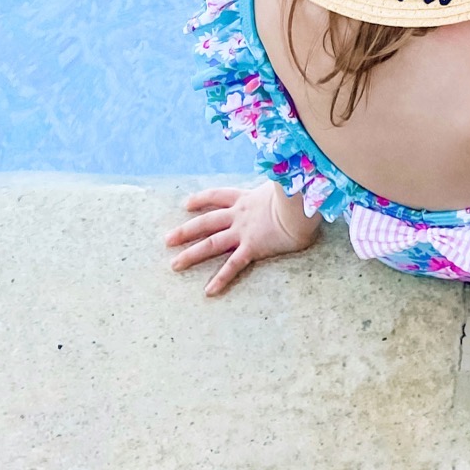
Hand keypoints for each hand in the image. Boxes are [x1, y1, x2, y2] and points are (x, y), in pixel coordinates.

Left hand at [165, 183, 319, 296]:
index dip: (202, 199)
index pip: (219, 196)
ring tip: (174, 265)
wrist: (302, 205)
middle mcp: (240, 215)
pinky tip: (208, 291)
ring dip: (191, 255)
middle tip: (167, 240)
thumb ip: (278, 185)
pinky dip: (220, 279)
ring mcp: (244, 232)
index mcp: (247, 199)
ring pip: (212, 244)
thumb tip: (285, 179)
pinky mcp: (252, 248)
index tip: (186, 203)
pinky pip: (232, 266)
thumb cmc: (299, 193)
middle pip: (207, 222)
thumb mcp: (283, 184)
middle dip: (186, 231)